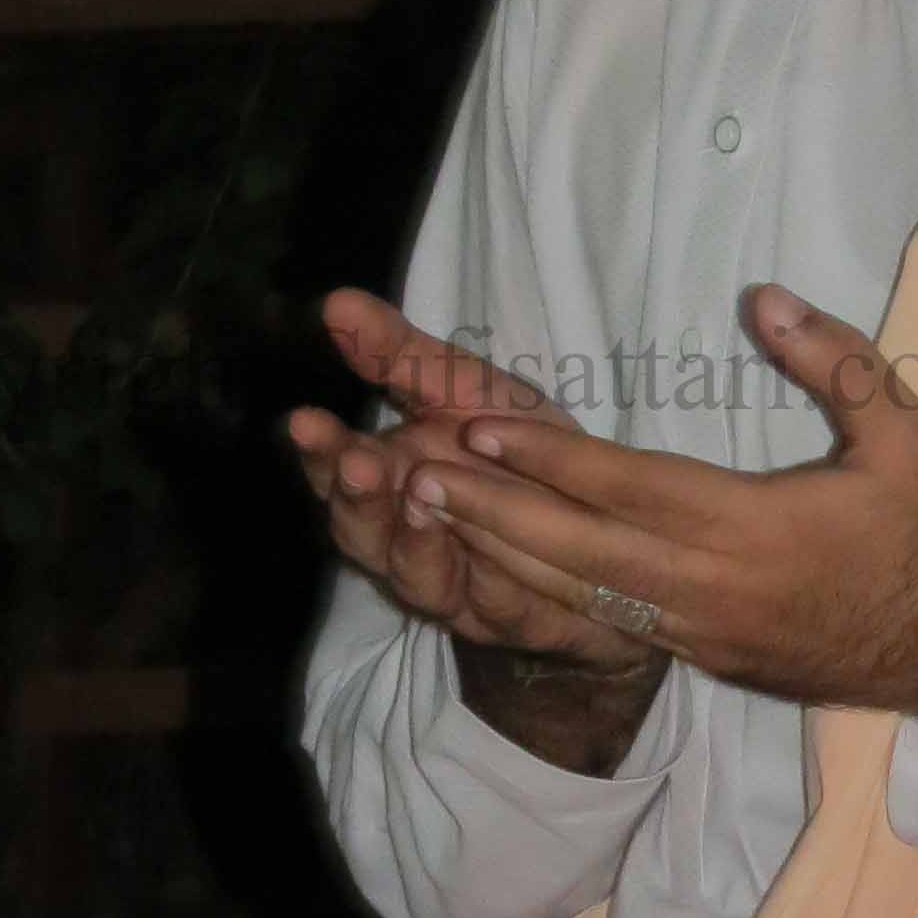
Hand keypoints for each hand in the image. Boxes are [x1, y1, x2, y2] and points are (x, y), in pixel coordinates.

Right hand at [286, 287, 661, 680]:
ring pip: (412, 575)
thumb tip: (335, 301)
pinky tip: (483, 543)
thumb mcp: (467, 390)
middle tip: (356, 463)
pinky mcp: (505, 617)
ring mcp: (453, 583)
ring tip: (416, 496)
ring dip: (410, 540)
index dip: (320, 451)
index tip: (306, 421)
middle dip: (355, 497)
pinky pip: (488, 605)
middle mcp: (407, 538)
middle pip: (360, 531)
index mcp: (391, 480)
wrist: (610, 520)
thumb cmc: (523, 451)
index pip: (338, 470)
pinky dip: (484, 575)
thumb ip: (401, 354)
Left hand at [393, 283, 917, 734]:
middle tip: (412, 474)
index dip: (549, 459)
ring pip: (582, 595)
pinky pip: (611, 621)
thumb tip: (764, 297)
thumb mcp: (907, 434)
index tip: (478, 427)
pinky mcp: (707, 659)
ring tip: (431, 513)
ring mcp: (704, 634)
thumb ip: (837, 361)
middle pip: (579, 550)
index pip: (629, 488)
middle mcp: (714, 591)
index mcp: (756, 531)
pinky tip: (504, 562)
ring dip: (502, 553)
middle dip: (491, 510)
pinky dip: (547, 591)